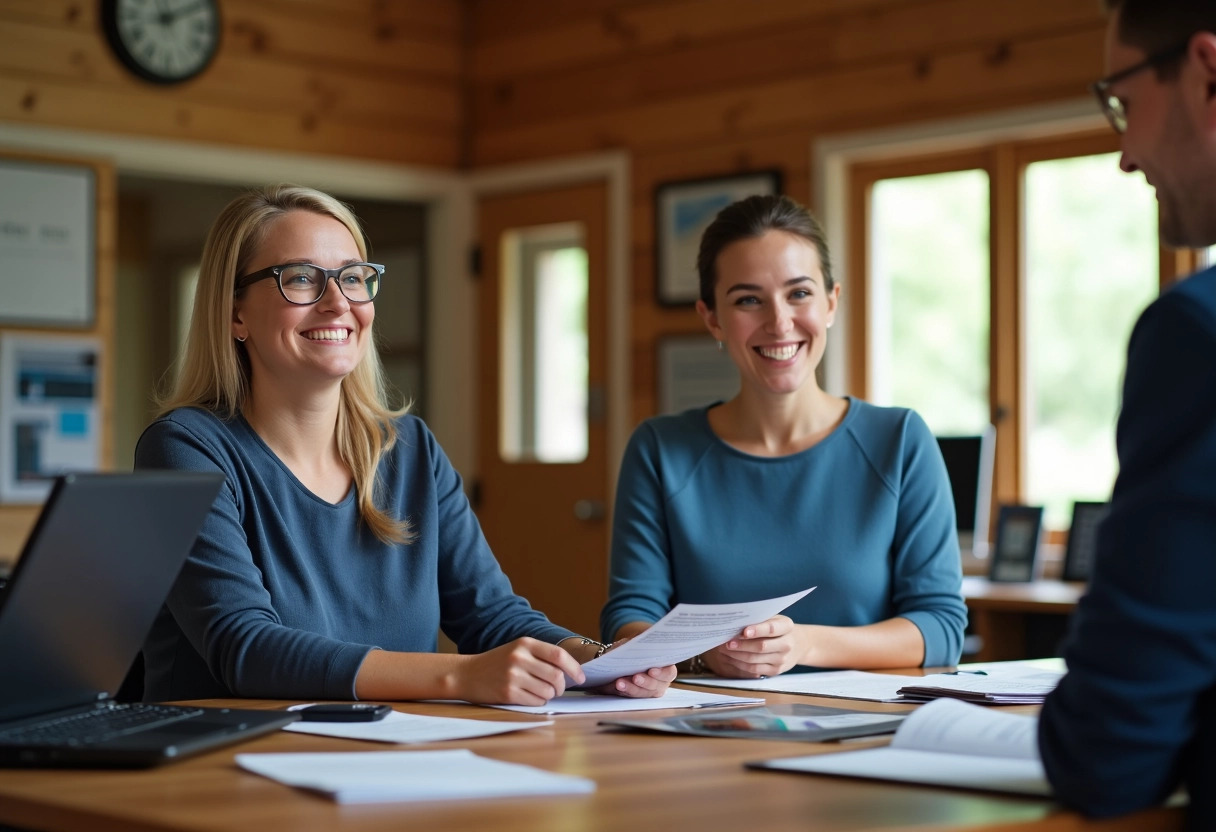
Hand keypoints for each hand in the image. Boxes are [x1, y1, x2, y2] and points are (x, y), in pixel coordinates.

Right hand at [450, 637, 584, 705]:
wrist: (467, 674)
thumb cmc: (497, 663)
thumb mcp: (518, 650)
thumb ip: (541, 656)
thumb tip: (571, 671)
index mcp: (525, 644)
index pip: (558, 655)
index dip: (574, 668)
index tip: (581, 677)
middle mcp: (519, 658)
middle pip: (556, 676)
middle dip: (562, 686)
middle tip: (558, 689)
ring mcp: (513, 676)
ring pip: (548, 691)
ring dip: (549, 695)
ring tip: (538, 691)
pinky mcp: (508, 693)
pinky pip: (536, 701)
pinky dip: (538, 701)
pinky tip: (528, 696)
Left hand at [578, 638, 676, 698]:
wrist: (619, 654)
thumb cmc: (634, 645)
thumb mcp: (639, 638)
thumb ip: (645, 637)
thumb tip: (647, 635)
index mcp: (665, 667)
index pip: (669, 673)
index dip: (662, 673)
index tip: (651, 670)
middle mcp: (659, 682)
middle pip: (655, 687)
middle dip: (645, 682)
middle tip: (635, 677)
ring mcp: (646, 691)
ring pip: (641, 693)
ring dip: (631, 688)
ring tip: (620, 683)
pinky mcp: (632, 695)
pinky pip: (628, 696)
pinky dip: (621, 690)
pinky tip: (615, 685)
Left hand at [703, 615, 808, 677]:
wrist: (797, 644)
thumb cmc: (777, 628)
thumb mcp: (773, 618)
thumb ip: (759, 619)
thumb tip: (735, 621)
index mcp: (787, 626)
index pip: (771, 629)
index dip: (757, 630)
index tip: (743, 631)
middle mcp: (787, 644)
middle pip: (761, 647)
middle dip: (741, 645)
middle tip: (726, 642)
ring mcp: (782, 659)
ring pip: (755, 659)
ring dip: (737, 656)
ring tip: (724, 650)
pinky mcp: (776, 671)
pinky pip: (754, 669)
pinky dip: (740, 664)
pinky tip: (731, 658)